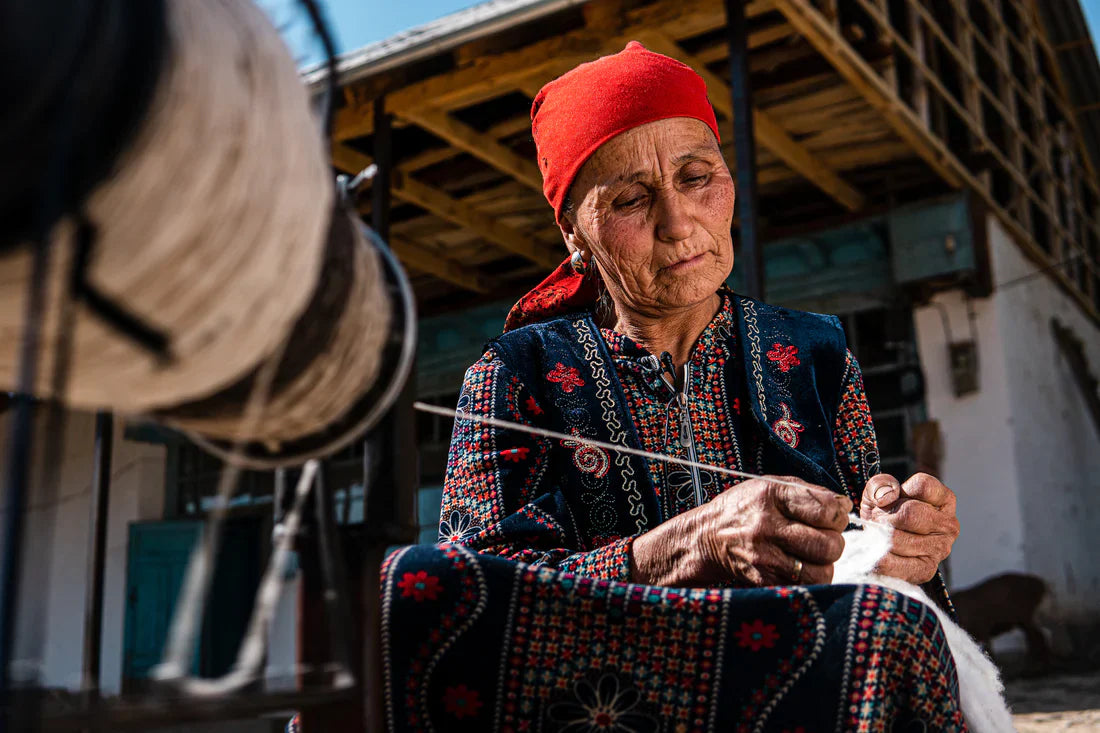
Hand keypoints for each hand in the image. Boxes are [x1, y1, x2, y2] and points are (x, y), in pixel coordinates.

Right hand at [630, 476, 851, 586]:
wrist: (706, 537)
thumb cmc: (745, 509)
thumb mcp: (770, 486)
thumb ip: (809, 493)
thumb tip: (845, 507)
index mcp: (771, 495)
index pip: (828, 509)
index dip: (838, 515)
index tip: (831, 516)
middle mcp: (766, 526)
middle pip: (829, 544)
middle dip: (835, 542)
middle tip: (824, 539)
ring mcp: (764, 556)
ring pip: (822, 572)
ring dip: (825, 565)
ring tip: (813, 556)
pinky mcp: (763, 580)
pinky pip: (804, 587)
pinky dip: (809, 580)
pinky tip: (799, 568)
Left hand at [860, 473, 959, 583]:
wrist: (879, 544)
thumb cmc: (884, 513)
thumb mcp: (878, 491)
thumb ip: (880, 484)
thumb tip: (887, 496)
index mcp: (944, 500)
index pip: (923, 485)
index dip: (898, 490)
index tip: (890, 499)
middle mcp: (949, 525)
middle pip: (910, 513)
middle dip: (885, 516)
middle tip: (878, 521)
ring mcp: (940, 549)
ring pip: (898, 539)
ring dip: (878, 536)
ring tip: (879, 535)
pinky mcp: (925, 570)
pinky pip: (893, 563)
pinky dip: (878, 557)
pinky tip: (877, 552)